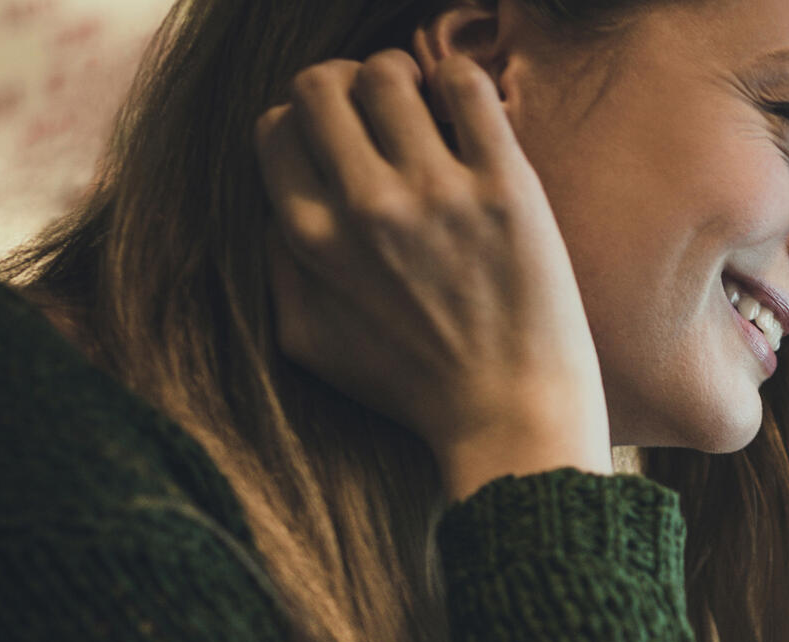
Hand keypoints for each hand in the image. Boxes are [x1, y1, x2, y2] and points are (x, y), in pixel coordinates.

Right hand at [254, 51, 610, 499]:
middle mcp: (365, 207)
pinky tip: (465, 107)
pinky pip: (467, 86)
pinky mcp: (505, 188)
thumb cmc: (415, 389)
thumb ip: (278, 269)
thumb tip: (276, 207)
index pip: (275, 128)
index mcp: (310, 238)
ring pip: (388, 74)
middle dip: (343, 85)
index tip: (337, 142)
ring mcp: (436, 193)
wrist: (512, 419)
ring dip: (400, 75)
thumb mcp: (310, 342)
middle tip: (379, 111)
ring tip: (424, 102)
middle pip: (321, 85)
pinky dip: (458, 78)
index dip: (302, 124)